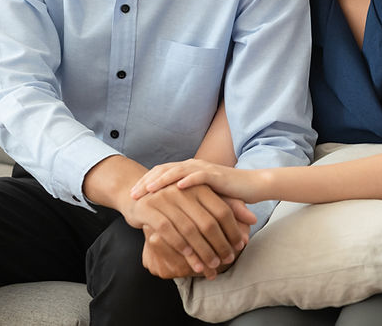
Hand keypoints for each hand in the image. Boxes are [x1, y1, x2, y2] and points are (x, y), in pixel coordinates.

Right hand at [125, 184, 254, 275]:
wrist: (137, 193)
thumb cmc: (175, 200)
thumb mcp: (201, 200)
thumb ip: (228, 206)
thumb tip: (253, 219)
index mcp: (200, 186)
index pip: (222, 210)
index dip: (233, 229)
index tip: (239, 246)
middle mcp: (184, 190)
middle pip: (208, 222)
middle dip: (220, 244)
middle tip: (228, 261)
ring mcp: (166, 198)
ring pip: (190, 230)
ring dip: (202, 251)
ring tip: (212, 266)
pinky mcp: (149, 208)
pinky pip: (169, 231)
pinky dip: (181, 246)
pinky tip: (190, 258)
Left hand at [131, 159, 265, 203]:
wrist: (250, 186)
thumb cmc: (226, 195)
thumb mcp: (200, 199)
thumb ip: (185, 201)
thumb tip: (165, 214)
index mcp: (187, 171)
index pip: (160, 173)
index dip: (145, 183)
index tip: (130, 196)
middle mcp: (193, 166)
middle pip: (163, 171)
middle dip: (146, 182)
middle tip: (132, 194)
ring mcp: (204, 169)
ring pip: (177, 171)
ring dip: (161, 180)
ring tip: (148, 190)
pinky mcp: (216, 175)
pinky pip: (199, 176)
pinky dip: (187, 181)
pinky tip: (176, 188)